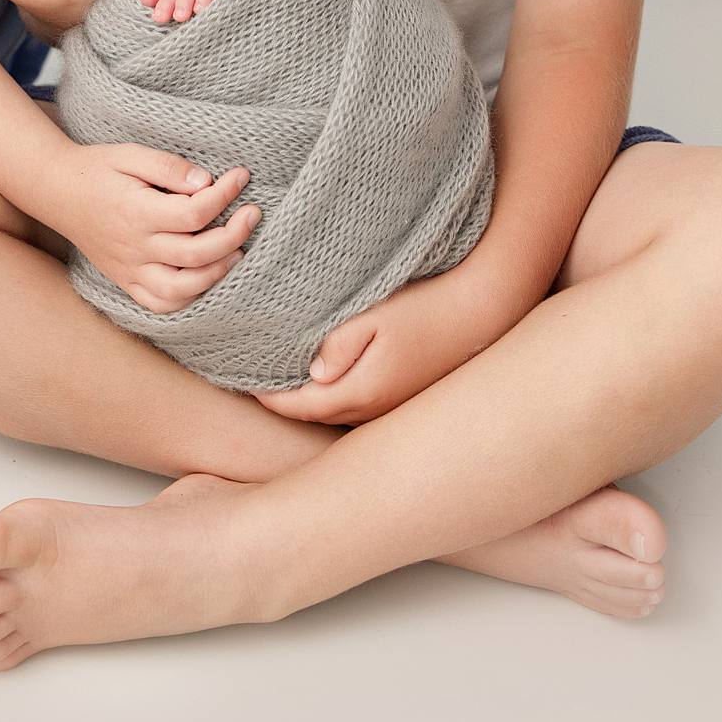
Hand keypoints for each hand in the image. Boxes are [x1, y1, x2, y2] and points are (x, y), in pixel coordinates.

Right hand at [55, 142, 261, 312]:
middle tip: (253, 213)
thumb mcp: (130, 153)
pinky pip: (161, 304)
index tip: (241, 175)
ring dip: (218, 273)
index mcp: (135, 211)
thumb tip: (206, 181)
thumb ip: (168, 166)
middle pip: (195, 254)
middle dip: (234, 235)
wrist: (57, 191)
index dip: (225, 195)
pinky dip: (189, 297)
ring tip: (238, 250)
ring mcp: (129, 270)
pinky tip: (208, 276)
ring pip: (182, 288)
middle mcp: (134, 247)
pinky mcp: (126, 282)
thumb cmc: (97, 168)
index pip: (193, 213)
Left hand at [251, 259, 517, 424]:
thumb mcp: (375, 316)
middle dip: (280, 400)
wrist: (483, 312)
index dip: (263, 392)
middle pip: (311, 414)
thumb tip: (310, 372)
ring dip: (307, 398)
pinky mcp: (403, 398)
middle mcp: (373, 412)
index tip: (238, 375)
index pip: (296, 405)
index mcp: (360, 393)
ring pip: (334, 411)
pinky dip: (333, 394)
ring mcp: (390, 409)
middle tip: (250, 376)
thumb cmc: (426, 307)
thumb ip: (336, 344)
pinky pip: (356, 404)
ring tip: (280, 375)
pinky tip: (327, 374)